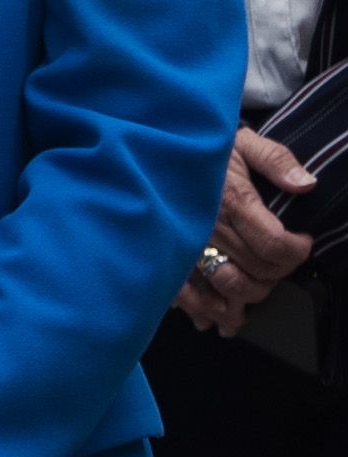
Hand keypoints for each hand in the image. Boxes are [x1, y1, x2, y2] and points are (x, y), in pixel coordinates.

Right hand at [176, 127, 317, 333]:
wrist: (151, 147)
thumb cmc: (198, 149)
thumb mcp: (241, 142)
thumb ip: (275, 160)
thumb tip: (305, 185)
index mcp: (231, 200)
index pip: (276, 246)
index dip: (298, 251)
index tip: (303, 242)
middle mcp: (208, 227)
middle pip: (258, 270)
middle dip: (280, 271)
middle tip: (283, 259)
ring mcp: (185, 244)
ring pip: (229, 287)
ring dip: (252, 293)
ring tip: (261, 282)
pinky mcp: (166, 255)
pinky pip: (186, 293)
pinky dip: (205, 308)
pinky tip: (218, 313)